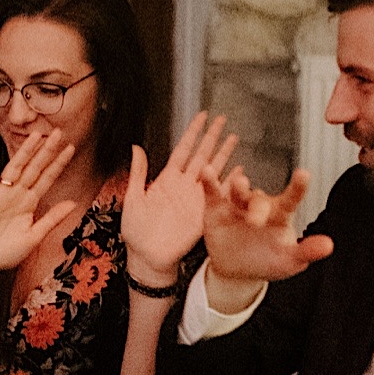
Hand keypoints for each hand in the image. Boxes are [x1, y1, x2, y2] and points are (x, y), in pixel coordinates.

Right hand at [0, 128, 82, 277]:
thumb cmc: (7, 252)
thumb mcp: (34, 237)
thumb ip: (51, 219)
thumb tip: (73, 203)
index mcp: (30, 202)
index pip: (47, 178)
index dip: (58, 164)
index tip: (71, 148)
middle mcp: (17, 194)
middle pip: (34, 168)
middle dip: (46, 151)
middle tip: (57, 132)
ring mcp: (0, 194)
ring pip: (15, 168)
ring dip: (25, 152)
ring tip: (36, 135)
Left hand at [119, 112, 238, 288]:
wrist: (146, 257)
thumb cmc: (136, 231)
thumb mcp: (133, 198)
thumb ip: (138, 172)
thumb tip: (136, 147)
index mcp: (166, 180)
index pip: (183, 149)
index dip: (193, 133)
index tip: (202, 116)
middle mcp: (184, 186)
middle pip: (202, 155)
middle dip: (212, 137)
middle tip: (223, 119)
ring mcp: (195, 198)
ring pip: (213, 170)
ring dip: (224, 154)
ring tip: (234, 137)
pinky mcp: (204, 213)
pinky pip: (219, 195)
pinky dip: (230, 182)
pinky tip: (240, 169)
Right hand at [200, 165, 335, 309]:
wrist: (235, 271)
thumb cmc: (267, 261)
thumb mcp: (288, 261)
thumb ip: (306, 251)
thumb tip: (329, 246)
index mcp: (279, 216)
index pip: (290, 200)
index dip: (297, 188)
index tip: (304, 175)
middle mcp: (259, 206)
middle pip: (259, 200)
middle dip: (257, 208)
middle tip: (254, 222)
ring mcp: (236, 206)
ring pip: (237, 192)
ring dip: (238, 187)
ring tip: (238, 184)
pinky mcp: (216, 209)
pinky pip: (213, 193)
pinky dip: (210, 182)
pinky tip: (207, 171)